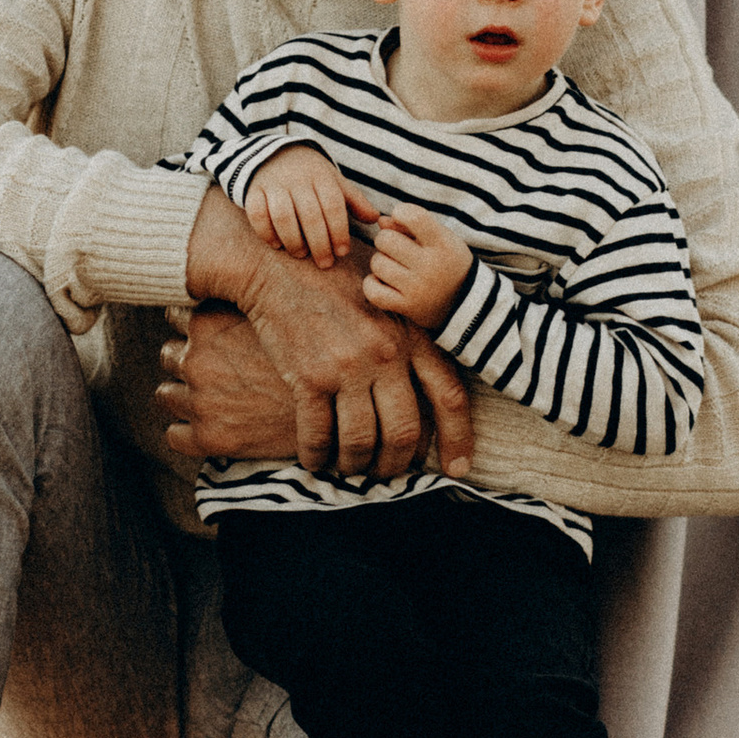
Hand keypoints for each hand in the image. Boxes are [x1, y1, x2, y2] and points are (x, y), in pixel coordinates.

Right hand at [156, 301, 475, 479]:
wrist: (280, 263)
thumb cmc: (336, 277)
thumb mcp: (388, 297)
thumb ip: (412, 335)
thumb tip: (428, 383)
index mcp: (413, 334)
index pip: (450, 396)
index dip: (457, 439)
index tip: (457, 468)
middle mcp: (386, 354)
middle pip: (405, 431)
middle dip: (397, 463)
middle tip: (387, 474)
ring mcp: (348, 367)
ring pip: (361, 441)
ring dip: (355, 465)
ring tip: (349, 469)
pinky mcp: (309, 377)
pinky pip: (318, 435)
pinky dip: (316, 456)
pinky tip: (315, 460)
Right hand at [242, 145, 352, 268]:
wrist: (274, 154)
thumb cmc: (311, 175)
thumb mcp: (334, 182)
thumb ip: (354, 201)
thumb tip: (376, 219)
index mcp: (322, 177)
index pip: (333, 205)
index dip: (339, 231)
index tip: (343, 252)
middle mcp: (297, 179)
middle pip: (310, 215)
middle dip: (319, 244)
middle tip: (325, 263)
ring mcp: (274, 184)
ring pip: (282, 216)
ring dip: (292, 240)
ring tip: (301, 254)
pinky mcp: (253, 191)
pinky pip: (256, 214)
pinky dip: (265, 232)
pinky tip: (276, 245)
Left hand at [359, 198, 472, 323]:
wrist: (465, 301)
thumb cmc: (448, 260)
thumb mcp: (441, 237)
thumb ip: (412, 224)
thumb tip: (381, 221)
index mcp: (443, 244)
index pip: (414, 217)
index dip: (401, 212)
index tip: (402, 217)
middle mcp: (431, 266)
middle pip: (386, 240)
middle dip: (386, 240)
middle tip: (396, 247)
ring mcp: (418, 289)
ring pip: (377, 263)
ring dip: (381, 262)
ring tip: (394, 265)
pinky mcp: (407, 307)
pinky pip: (373, 291)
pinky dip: (372, 284)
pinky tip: (383, 281)